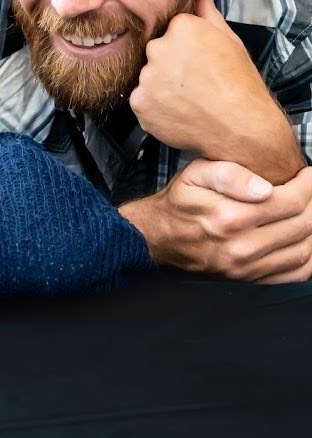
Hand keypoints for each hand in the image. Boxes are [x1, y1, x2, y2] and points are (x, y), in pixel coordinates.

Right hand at [119, 158, 311, 281]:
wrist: (156, 236)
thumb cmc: (178, 203)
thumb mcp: (194, 174)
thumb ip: (229, 174)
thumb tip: (264, 186)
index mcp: (228, 217)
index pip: (290, 201)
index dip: (308, 185)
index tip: (309, 176)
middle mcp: (240, 246)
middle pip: (303, 225)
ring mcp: (246, 267)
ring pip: (305, 250)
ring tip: (310, 211)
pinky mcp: (249, 278)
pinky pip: (296, 273)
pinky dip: (311, 257)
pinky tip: (308, 240)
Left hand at [129, 0, 284, 163]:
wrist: (241, 126)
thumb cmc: (239, 84)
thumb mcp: (229, 40)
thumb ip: (207, 13)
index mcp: (181, 28)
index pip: (171, 31)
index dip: (186, 49)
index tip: (199, 62)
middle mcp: (158, 48)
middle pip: (156, 53)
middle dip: (170, 66)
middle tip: (194, 82)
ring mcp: (147, 77)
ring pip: (148, 78)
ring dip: (161, 87)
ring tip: (188, 99)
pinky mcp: (139, 102)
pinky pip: (142, 101)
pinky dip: (155, 107)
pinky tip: (177, 111)